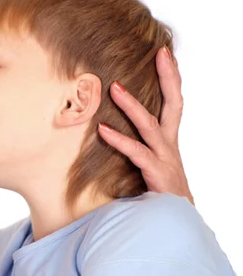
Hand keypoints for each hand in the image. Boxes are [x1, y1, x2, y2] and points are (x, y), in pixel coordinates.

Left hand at [98, 46, 192, 203]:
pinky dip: (119, 140)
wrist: (174, 223)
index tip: (165, 53)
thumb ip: (136, 144)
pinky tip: (102, 129)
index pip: (173, 103)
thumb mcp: (149, 163)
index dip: (171, 78)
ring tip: (114, 86)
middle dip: (169, 77)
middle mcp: (169, 145)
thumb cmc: (157, 191)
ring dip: (132, 105)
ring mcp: (165, 159)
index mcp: (168, 140)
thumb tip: (106, 125)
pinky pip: (136, 153)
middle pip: (174, 104)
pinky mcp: (157, 174)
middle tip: (160, 52)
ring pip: (150, 126)